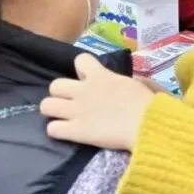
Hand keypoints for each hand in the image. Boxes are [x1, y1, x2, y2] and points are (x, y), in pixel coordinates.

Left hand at [41, 55, 155, 150]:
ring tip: (64, 118)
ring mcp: (76, 111)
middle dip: (61, 94)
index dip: (82, 70)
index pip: (80, 60)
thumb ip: (122, 81)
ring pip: (46, 106)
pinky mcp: (75, 131)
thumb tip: (124, 83)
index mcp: (100, 75)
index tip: (89, 79)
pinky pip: (52, 129)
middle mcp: (82, 90)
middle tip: (73, 103)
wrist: (146, 124)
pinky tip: (68, 133)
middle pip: (54, 85)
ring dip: (54, 111)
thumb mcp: (137, 83)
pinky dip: (57, 131)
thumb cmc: (147, 103)